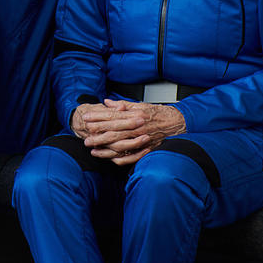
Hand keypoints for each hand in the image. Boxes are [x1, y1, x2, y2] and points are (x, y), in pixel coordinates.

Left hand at [71, 98, 185, 165]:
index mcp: (135, 116)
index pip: (112, 117)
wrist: (177, 123)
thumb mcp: (140, 105)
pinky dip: (120, 159)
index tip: (86, 118)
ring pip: (120, 146)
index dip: (98, 117)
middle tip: (86, 137)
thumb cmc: (159, 113)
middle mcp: (137, 129)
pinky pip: (131, 157)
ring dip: (105, 149)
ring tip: (93, 150)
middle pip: (113, 133)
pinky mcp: (146, 149)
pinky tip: (110, 159)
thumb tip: (107, 102)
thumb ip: (123, 105)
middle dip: (97, 135)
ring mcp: (141, 140)